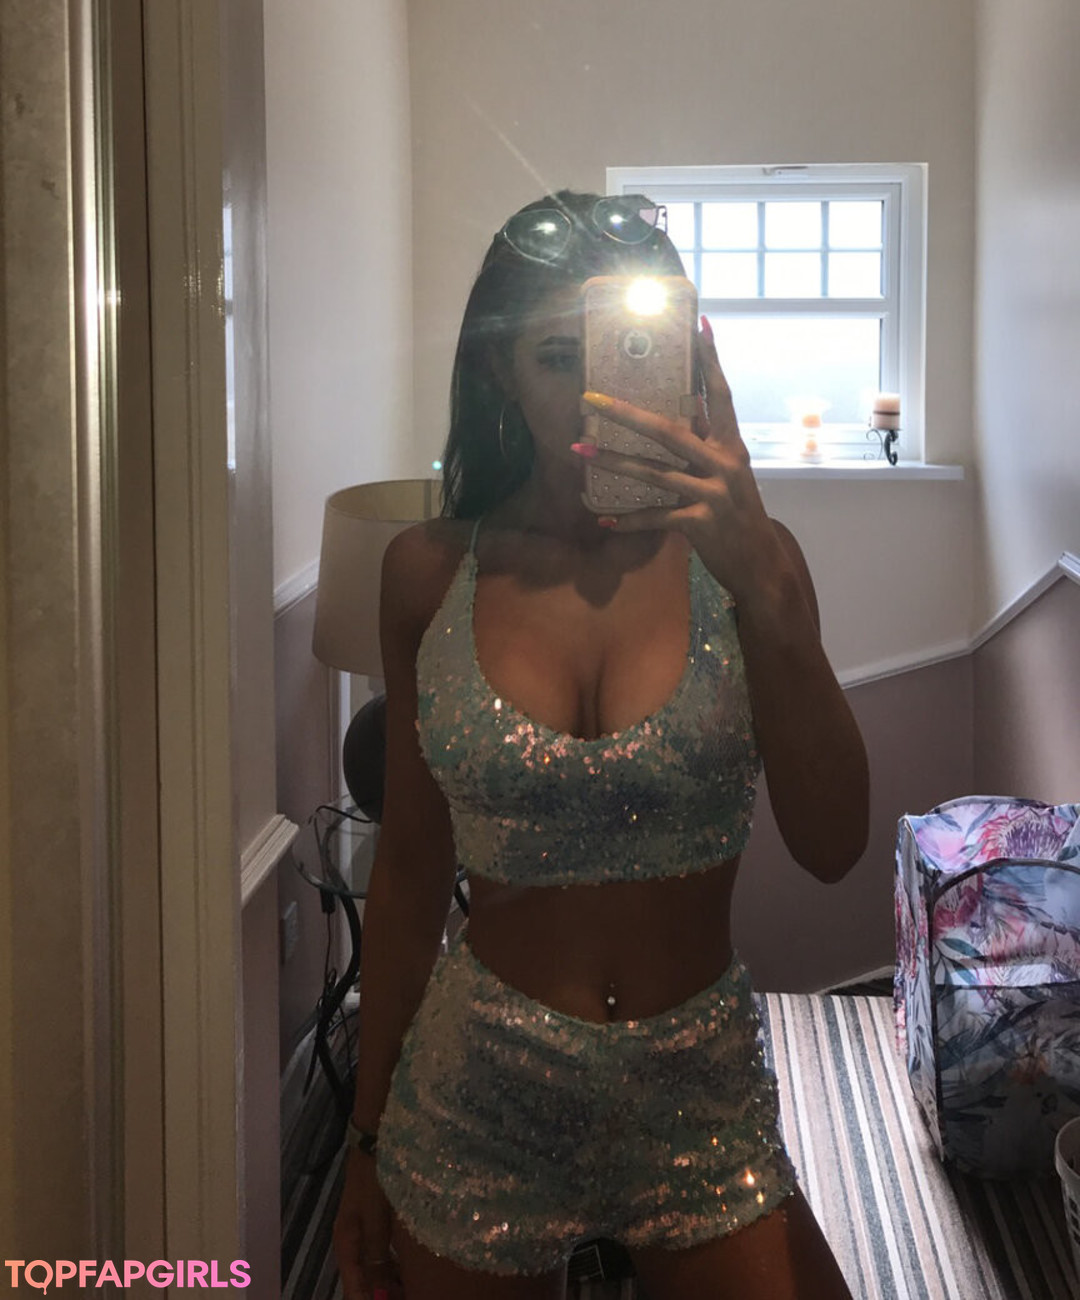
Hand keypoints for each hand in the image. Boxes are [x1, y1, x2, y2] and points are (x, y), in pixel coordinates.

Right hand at [332, 1148, 402, 1299]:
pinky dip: (394, 1266)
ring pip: (374, 1268)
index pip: (353, 1290)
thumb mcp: (376, 1219)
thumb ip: (377, 1257)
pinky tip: (410, 1271)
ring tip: (413, 1291)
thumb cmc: (375, 1178)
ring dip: (389, 1283)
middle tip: (410, 1297)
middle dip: (382, 1295)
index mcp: (347, 1245)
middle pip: (363, 1281)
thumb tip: (379, 1295)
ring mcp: (362, 1231)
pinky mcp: (373, 1220)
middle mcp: (351, 1242)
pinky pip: (382, 1254)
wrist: (374, 1137)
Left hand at [578, 318, 789, 604]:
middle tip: (590, 399)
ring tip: (580, 452)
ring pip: (654, 472)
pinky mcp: (700, 524)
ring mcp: (713, 494)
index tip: (698, 323)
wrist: (761, 564)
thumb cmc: (739, 516)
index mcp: (732, 446)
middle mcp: (724, 463)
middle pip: (669, 430)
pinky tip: (603, 518)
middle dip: (625, 413)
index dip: (710, 359)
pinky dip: (629, 520)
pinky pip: (656, 517)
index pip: (720, 394)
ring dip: (613, 462)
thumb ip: (706, 449)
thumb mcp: (730, 475)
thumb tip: (675, 422)